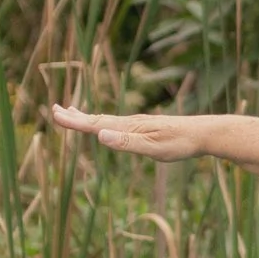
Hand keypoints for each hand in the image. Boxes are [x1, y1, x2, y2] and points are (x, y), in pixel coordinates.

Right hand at [48, 102, 223, 161]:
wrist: (203, 133)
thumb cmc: (180, 144)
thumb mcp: (153, 148)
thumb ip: (127, 143)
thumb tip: (100, 135)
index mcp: (128, 127)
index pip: (95, 124)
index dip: (75, 121)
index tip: (56, 114)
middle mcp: (130, 123)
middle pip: (97, 119)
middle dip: (76, 116)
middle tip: (55, 109)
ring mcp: (138, 124)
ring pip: (107, 120)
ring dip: (87, 117)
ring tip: (73, 112)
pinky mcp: (146, 127)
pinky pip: (118, 124)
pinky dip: (105, 122)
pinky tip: (106, 125)